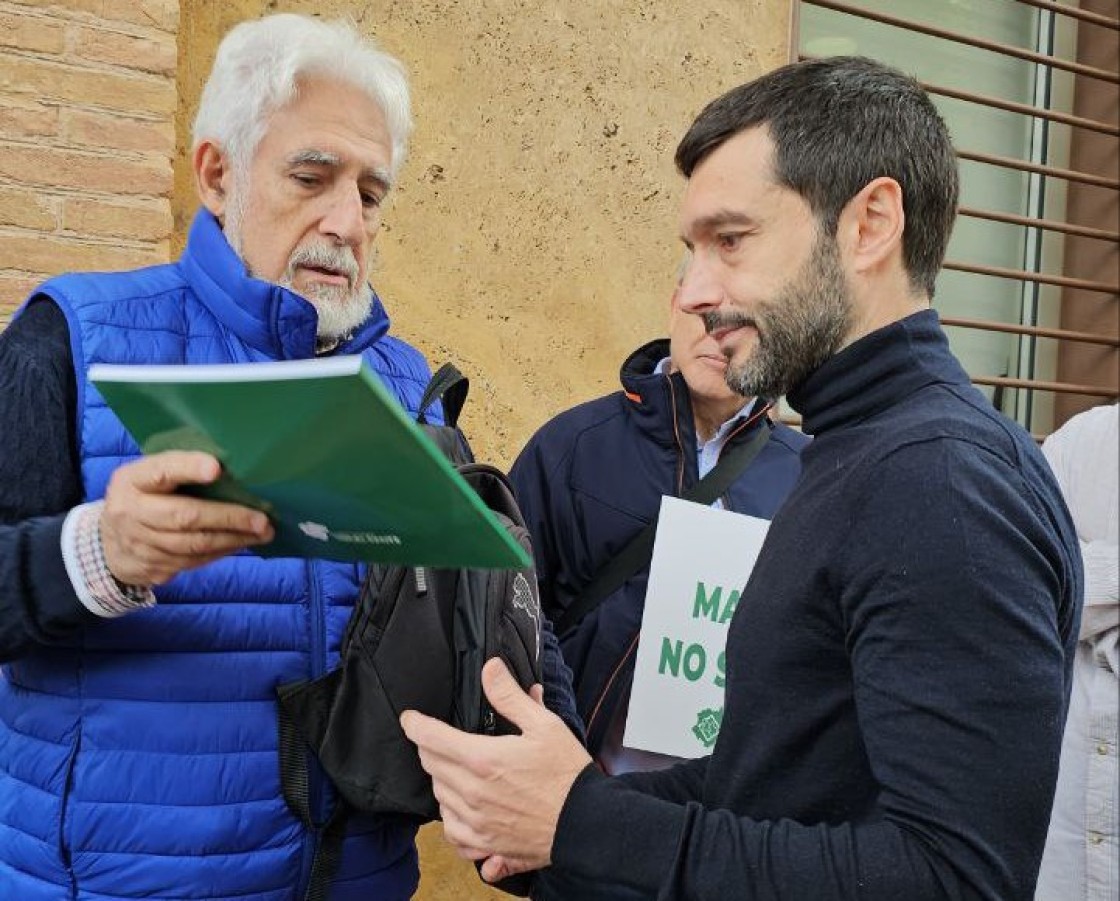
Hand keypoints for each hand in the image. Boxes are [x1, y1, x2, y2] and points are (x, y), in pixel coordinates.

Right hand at [100, 451, 273, 585]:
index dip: (188, 469)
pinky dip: (221, 552)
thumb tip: (230, 466)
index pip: (160, 472)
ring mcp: (141, 544)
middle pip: (184, 517)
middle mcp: (132, 512)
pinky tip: (240, 543)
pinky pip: (194, 561)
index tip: (216, 468)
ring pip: (193, 545)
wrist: (107, 544)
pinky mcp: (153, 567)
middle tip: (261, 519)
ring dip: (232, 539)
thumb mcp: (147, 475)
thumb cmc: (143, 498)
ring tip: (262, 533)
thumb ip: (177, 470)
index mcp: (132, 480)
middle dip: (228, 518)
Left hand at [401, 658, 591, 878]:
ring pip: (438, 796)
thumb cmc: (567, 773)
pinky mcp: (485, 845)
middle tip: (439, 739)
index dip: (415, 724)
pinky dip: (450, 818)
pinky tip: (461, 809)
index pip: (431, 738)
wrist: (586, 823)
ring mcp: (476, 822)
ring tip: (457, 770)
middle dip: (430, 748)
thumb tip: (490, 668)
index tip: (410, 718)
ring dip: (442, 780)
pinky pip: (451, 832)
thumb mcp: (544, 725)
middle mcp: (472, 793)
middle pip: (431, 765)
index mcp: (482, 759)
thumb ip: (510, 696)